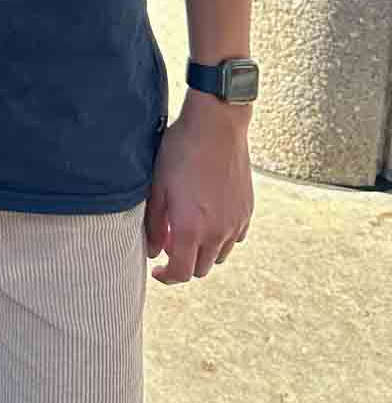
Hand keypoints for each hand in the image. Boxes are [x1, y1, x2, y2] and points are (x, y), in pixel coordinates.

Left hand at [145, 92, 253, 282]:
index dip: (167, 277)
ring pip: (219, 255)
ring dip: (203, 251)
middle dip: (184, 263)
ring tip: (189, 228)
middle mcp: (217, 232)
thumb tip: (154, 251)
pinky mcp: (247, 211)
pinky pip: (235, 237)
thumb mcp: (158, 185)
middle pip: (201, 268)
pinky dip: (221, 236)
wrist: (217, 125)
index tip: (157, 269)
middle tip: (170, 242)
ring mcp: (236, 222)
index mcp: (191, 228)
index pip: (182, 273)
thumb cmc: (181, 151)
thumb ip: (154, 224)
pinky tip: (209, 216)